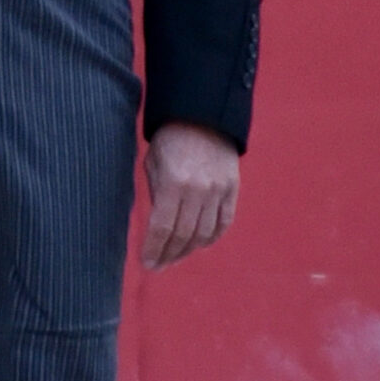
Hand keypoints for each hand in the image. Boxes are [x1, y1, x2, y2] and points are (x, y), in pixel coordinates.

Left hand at [142, 122, 240, 269]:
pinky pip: (223, 223)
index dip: (154, 249)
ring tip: (175, 256)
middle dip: (169, 255)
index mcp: (173, 182)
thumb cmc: (170, 139)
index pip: (162, 227)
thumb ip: (156, 196)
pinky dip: (211, 238)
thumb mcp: (153, 164)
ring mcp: (219, 191)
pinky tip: (198, 244)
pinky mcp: (232, 189)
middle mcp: (198, 190)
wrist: (204, 115)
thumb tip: (157, 229)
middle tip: (159, 265)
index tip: (147, 263)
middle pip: (183, 236)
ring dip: (188, 250)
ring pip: (204, 234)